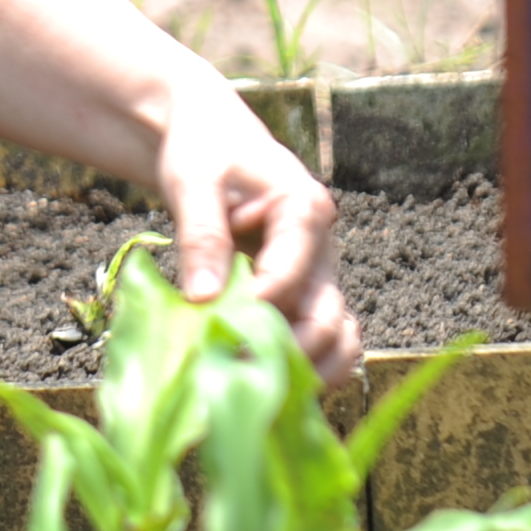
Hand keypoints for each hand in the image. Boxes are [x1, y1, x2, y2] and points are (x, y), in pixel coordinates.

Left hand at [155, 80, 362, 381]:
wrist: (212, 136)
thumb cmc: (202, 151)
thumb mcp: (193, 181)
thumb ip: (202, 235)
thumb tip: (206, 299)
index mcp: (303, 209)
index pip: (291, 272)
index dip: (258, 307)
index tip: (218, 329)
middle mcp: (321, 248)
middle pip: (327, 319)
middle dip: (286, 353)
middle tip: (236, 378)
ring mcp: (316, 275)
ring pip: (337, 339)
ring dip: (305, 371)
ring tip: (256, 394)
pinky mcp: (303, 295)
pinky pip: (321, 342)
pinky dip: (303, 369)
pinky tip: (264, 387)